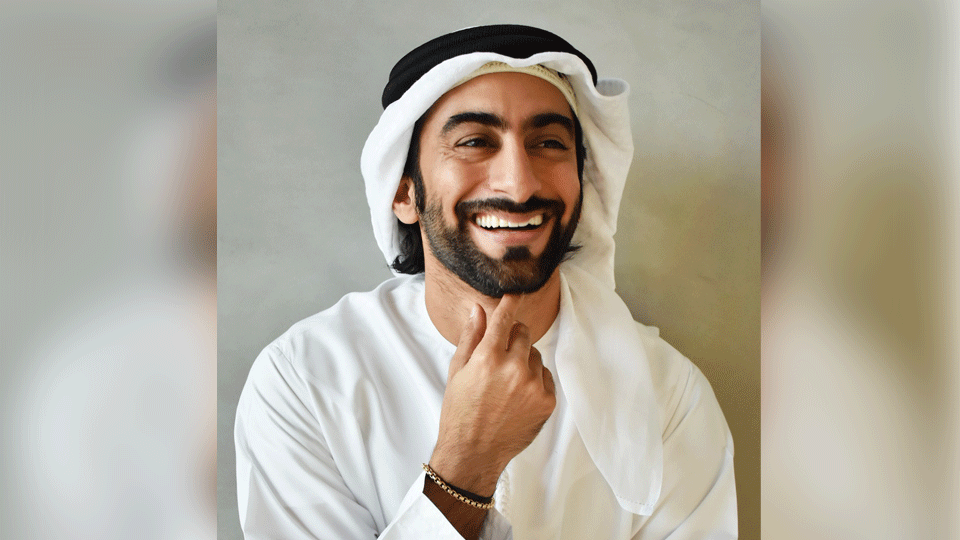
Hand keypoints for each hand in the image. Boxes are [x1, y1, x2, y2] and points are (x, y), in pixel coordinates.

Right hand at [429, 294, 556, 496]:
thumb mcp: (457, 371)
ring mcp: (533, 385)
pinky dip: (534, 380)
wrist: (474, 452)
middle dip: (512, 338)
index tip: (515, 293)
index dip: (510, 303)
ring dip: (523, 360)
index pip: (505, 318)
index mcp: (488, 358)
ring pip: (535, 354)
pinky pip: (544, 376)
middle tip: (498, 357)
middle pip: (523, 332)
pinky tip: (517, 396)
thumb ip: (471, 337)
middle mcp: (513, 368)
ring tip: (505, 383)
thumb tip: (479, 309)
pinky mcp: (547, 401)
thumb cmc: (460, 411)